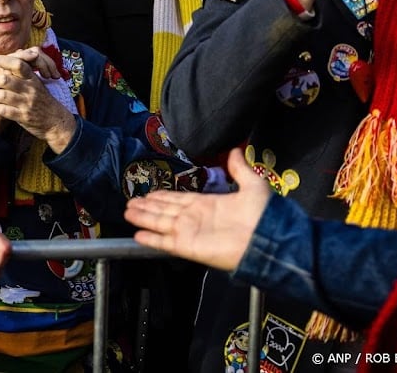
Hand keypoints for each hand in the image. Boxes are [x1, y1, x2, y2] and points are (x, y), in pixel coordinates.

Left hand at [0, 50, 75, 153]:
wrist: (55, 121)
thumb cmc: (42, 100)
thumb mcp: (36, 83)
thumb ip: (22, 73)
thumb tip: (3, 63)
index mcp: (32, 78)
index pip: (17, 64)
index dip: (1, 60)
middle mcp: (30, 89)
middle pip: (5, 80)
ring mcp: (26, 103)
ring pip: (1, 95)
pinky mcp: (23, 116)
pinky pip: (3, 110)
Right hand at [123, 148, 270, 271]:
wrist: (268, 240)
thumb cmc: (262, 215)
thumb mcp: (253, 185)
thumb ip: (240, 169)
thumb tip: (235, 150)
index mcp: (207, 204)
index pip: (179, 199)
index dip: (163, 196)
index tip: (149, 192)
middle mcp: (195, 218)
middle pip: (165, 210)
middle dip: (148, 206)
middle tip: (131, 201)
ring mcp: (190, 233)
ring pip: (160, 223)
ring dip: (143, 217)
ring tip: (128, 212)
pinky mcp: (188, 247)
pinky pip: (165, 242)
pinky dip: (151, 238)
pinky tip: (138, 234)